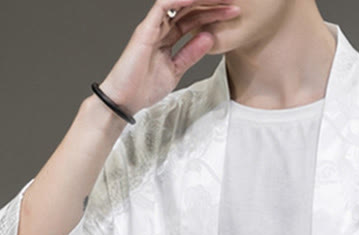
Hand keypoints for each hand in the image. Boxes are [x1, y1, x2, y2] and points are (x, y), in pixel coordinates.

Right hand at [99, 0, 241, 116]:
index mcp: (167, 39)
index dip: (213, 16)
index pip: (193, 21)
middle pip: (189, 10)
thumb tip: (209, 38)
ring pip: (178, 4)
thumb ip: (191, 54)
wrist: (125, 100)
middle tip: (234, 4)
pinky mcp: (145, 30)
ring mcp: (152, 27)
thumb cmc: (144, 88)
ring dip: (199, 0)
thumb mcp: (176, 70)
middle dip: (212, 6)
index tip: (233, 14)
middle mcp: (160, 29)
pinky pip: (162, 7)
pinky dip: (179, 1)